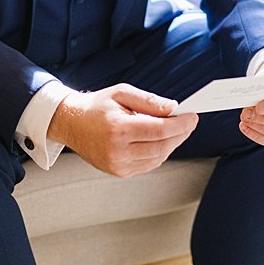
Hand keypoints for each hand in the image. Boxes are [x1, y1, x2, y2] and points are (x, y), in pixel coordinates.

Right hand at [48, 84, 198, 177]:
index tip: (192, 116)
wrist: (71, 123)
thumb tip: (173, 107)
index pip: (160, 130)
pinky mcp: (118, 171)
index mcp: (118, 128)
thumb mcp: (120, 93)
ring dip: (171, 144)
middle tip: (188, 122)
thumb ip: (148, 100)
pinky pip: (148, 165)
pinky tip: (159, 141)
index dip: (181, 124)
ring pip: (158, 158)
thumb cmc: (96, 106)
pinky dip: (159, 153)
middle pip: (162, 146)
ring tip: (174, 130)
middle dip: (180, 134)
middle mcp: (117, 150)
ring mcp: (117, 164)